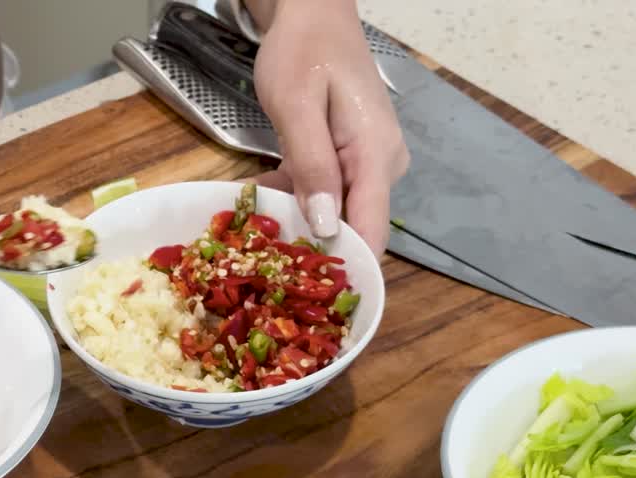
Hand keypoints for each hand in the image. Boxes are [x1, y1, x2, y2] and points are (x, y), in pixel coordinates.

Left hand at [249, 0, 407, 254]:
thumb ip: (313, 165)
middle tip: (263, 263)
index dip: (344, 266)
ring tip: (253, 235)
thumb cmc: (304, 53)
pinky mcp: (350, 160)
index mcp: (376, 156)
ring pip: (335, 214)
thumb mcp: (297, 106)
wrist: (312, 16)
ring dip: (297, 225)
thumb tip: (326, 224)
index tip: (306, 292)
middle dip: (311, 248)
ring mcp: (368, 164)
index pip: (372, 230)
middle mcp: (382, 166)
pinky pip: (325, 194)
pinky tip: (262, 204)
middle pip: (353, 228)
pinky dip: (295, 201)